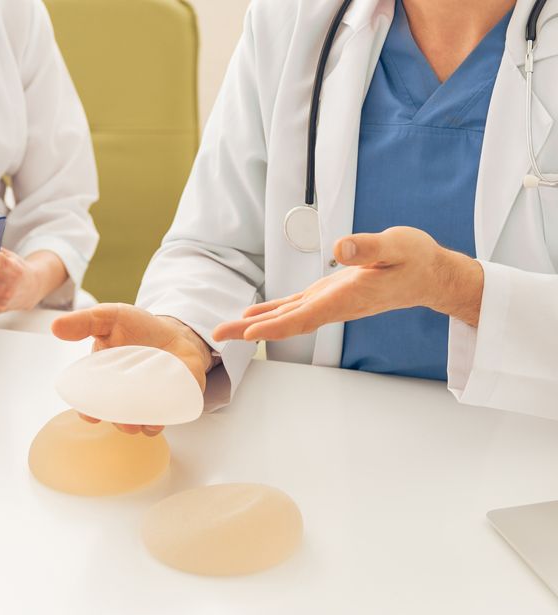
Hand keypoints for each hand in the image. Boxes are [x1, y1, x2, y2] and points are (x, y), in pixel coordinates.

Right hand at [51, 303, 212, 435]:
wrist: (177, 332)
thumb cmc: (140, 327)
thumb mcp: (111, 317)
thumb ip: (84, 322)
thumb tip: (55, 326)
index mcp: (103, 379)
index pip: (89, 401)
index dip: (87, 410)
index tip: (90, 413)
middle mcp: (122, 396)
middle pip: (114, 416)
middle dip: (115, 420)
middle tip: (120, 417)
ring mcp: (145, 403)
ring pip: (136, 423)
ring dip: (135, 425)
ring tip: (137, 420)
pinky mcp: (168, 405)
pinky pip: (162, 420)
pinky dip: (159, 421)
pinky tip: (158, 416)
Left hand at [212, 226, 484, 342]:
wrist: (430, 275)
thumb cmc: (416, 259)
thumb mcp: (396, 245)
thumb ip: (369, 247)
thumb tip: (340, 247)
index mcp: (346, 297)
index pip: (304, 316)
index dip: (275, 324)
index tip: (249, 331)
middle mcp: (333, 306)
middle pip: (286, 323)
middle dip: (251, 329)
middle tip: (217, 335)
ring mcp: (329, 303)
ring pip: (286, 318)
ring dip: (254, 324)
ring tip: (225, 330)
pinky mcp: (329, 296)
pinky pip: (294, 309)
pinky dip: (271, 313)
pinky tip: (252, 315)